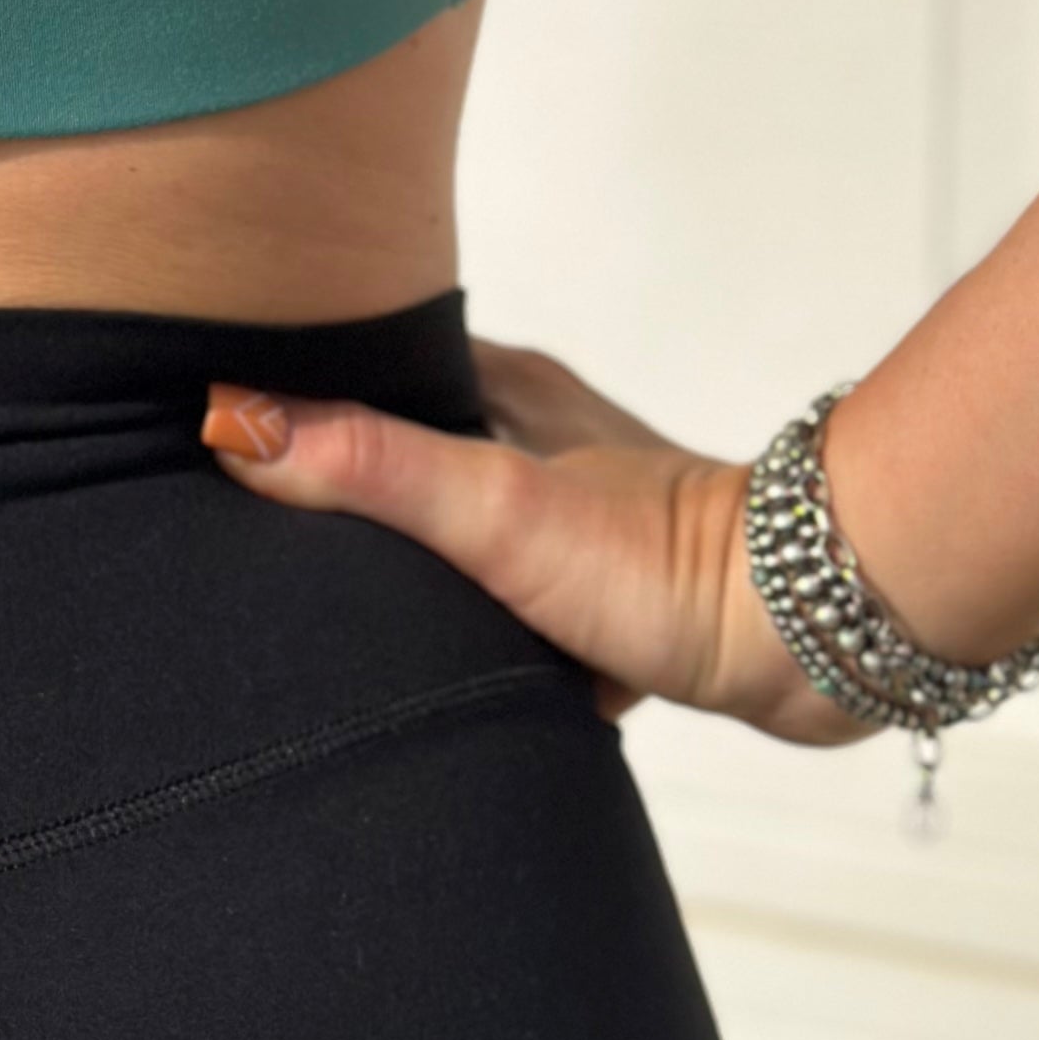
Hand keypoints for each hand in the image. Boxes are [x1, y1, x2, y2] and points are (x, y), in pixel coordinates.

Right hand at [202, 337, 865, 745]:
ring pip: (467, 533)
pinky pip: (519, 609)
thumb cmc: (661, 562)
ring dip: (423, 570)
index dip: (311, 387)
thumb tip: (233, 419)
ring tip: (346, 610)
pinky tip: (452, 673)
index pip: (380, 366)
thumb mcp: (489, 507)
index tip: (234, 408)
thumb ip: (367, 466)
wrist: (804, 637)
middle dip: (356, 488)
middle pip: (418, 450)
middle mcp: (542, 442)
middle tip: (274, 526)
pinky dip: (487, 635)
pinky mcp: (612, 595)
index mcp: (508, 392)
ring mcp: (579, 518)